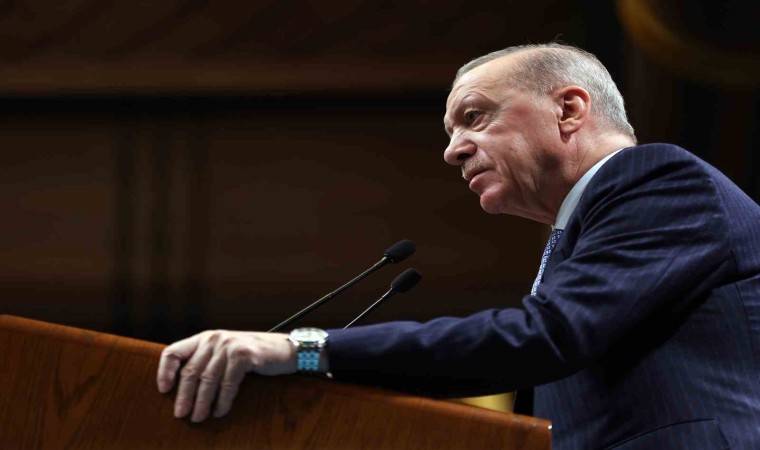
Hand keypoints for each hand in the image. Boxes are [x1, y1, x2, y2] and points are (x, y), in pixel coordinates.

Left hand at [156, 330, 295, 421]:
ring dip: (202, 402)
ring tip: (198, 418)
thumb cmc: (253, 355)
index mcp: (205, 338)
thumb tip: (183, 390)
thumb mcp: (225, 353)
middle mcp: (214, 338)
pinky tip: (220, 411)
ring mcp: (229, 345)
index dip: (165, 371)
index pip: (174, 352)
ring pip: (207, 379)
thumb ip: (206, 362)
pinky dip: (223, 400)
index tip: (163, 390)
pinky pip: (228, 383)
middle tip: (181, 414)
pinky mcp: (244, 355)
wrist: (285, 349)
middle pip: (190, 371)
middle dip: (184, 396)